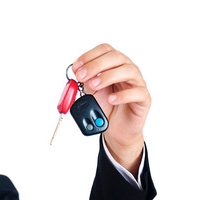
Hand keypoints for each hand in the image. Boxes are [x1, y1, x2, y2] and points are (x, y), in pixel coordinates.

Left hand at [72, 44, 150, 175]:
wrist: (115, 128)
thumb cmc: (105, 106)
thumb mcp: (90, 92)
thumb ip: (84, 81)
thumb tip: (76, 72)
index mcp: (114, 65)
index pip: (105, 50)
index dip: (90, 55)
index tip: (76, 67)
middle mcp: (127, 70)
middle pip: (116, 57)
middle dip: (96, 65)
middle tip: (82, 77)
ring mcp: (137, 83)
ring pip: (129, 71)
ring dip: (108, 76)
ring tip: (94, 86)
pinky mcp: (144, 98)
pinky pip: (138, 92)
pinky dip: (123, 95)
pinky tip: (111, 99)